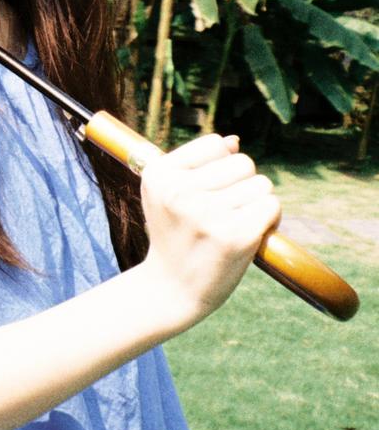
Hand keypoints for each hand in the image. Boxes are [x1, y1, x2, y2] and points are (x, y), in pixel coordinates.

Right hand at [139, 134, 280, 329]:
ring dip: (255, 202)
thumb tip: (233, 142)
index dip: (220, 166)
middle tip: (223, 211)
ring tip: (234, 223)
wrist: (171, 287)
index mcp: (159, 174)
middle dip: (242, 184)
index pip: (216, 145)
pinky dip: (269, 219)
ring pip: (261, 184)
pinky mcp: (234, 236)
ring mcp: (206, 214)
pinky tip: (250, 234)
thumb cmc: (174, 234)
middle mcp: (179, 191)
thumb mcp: (167, 193)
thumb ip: (196, 164)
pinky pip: (271, 206)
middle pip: (243, 162)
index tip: (207, 190)